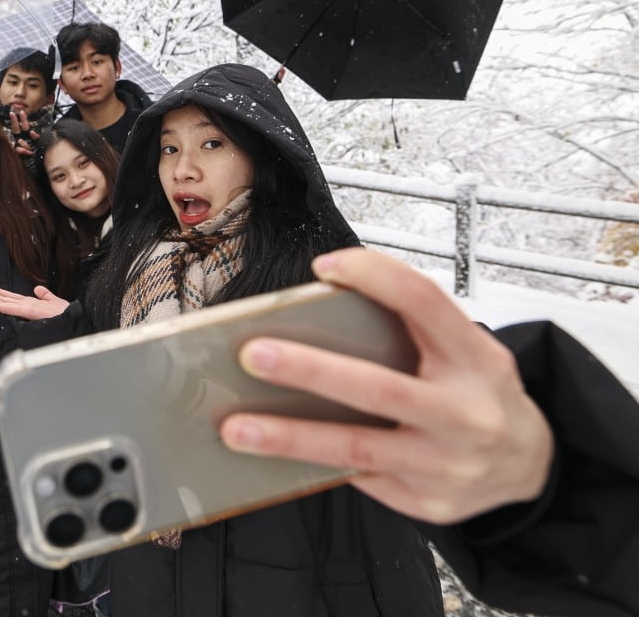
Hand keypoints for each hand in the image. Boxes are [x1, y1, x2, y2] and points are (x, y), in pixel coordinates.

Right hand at [0, 285, 68, 320]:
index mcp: (32, 306)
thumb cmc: (66, 315)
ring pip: (5, 304)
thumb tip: (38, 289)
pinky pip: (12, 308)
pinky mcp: (29, 312)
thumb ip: (46, 295)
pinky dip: (0, 305)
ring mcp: (27, 310)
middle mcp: (28, 308)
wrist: (74, 321)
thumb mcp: (55, 301)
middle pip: (6, 300)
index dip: (0, 294)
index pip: (13, 299)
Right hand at [7, 109, 37, 156]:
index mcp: (27, 135)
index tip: (21, 112)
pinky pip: (18, 150)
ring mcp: (19, 145)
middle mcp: (21, 138)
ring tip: (31, 148)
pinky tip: (28, 152)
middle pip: (16, 128)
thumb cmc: (39, 151)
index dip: (23, 119)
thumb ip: (36, 137)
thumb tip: (32, 132)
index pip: (24, 125)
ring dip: (25, 143)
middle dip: (14, 121)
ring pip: (19, 140)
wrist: (38, 162)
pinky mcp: (18, 152)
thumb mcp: (39, 142)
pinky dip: (23, 150)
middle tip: (12, 113)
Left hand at [218, 248, 554, 524]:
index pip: (425, 303)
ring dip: (289, 437)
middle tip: (252, 354)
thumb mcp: (465, 349)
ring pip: (357, 447)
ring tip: (236, 428)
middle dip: (310, 369)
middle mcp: (465, 411)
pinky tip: (269, 456)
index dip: (375, 276)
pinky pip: (358, 478)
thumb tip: (317, 314)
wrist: (531, 465)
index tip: (325, 266)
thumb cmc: (478, 392)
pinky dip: (310, 464)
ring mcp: (446, 462)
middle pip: (379, 387)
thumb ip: (411, 331)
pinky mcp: (427, 501)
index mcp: (475, 357)